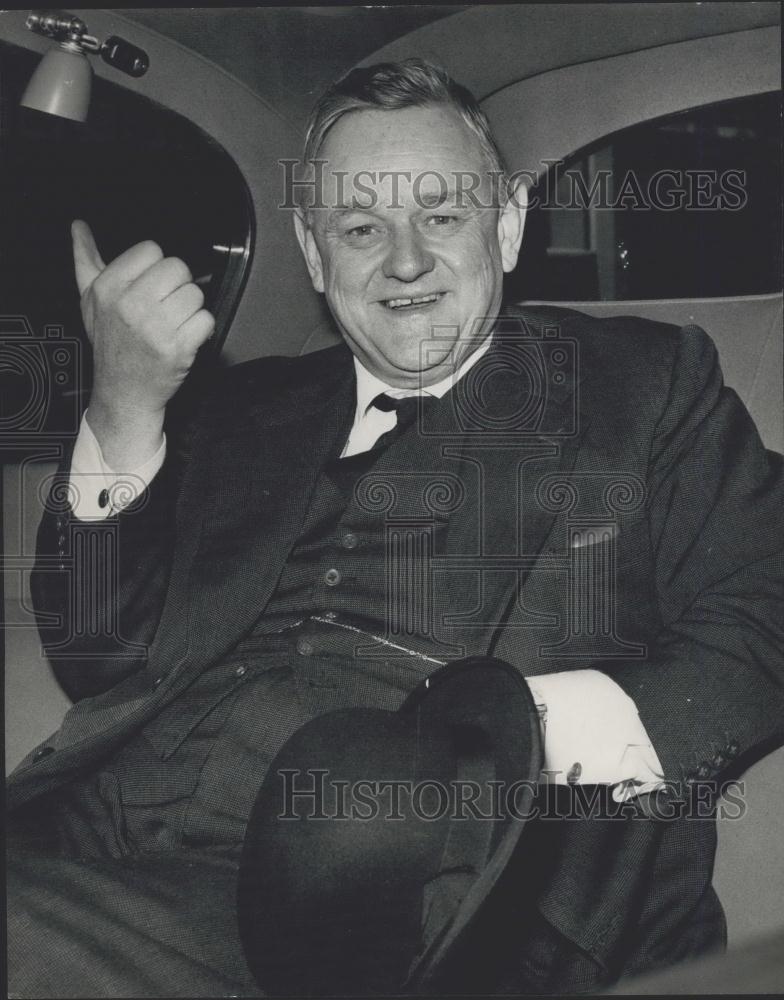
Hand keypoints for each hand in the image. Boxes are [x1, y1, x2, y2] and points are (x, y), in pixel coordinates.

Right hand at [72, 220, 214, 467]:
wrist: (123, 392)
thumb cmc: (110, 343)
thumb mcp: (90, 300)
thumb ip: (86, 260)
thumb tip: (78, 227)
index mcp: (108, 288)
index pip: (151, 250)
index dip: (156, 267)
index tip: (149, 286)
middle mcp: (129, 305)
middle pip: (178, 267)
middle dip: (177, 286)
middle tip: (165, 306)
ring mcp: (154, 328)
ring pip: (195, 293)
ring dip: (190, 309)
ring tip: (173, 324)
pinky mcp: (177, 348)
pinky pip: (206, 319)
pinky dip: (201, 329)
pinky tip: (183, 338)